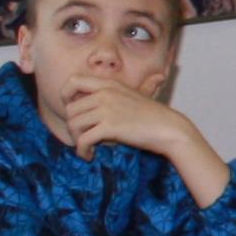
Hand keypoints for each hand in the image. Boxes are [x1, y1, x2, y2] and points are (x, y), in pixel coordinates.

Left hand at [56, 83, 232, 204]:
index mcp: (109, 84)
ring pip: (74, 124)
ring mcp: (107, 109)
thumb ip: (114, 94)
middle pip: (70, 109)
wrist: (169, 128)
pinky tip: (89, 155)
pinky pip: (83, 140)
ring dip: (76, 140)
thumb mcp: (132, 95)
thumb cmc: (153, 116)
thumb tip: (98, 104)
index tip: (72, 111)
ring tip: (86, 148)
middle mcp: (105, 93)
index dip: (65, 96)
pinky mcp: (110, 127)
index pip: (73, 81)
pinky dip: (82, 150)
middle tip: (82, 137)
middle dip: (72, 127)